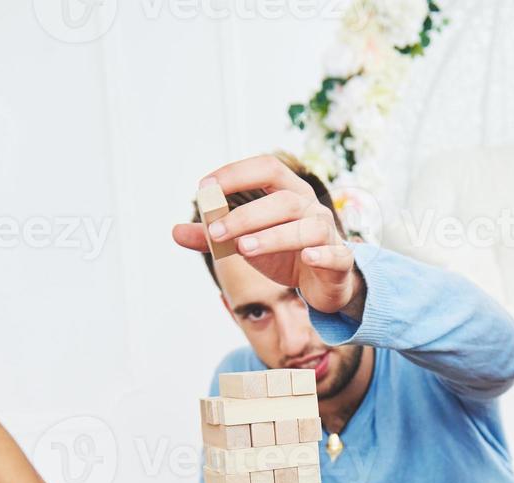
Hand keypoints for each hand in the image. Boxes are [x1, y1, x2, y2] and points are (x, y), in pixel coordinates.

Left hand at [171, 154, 361, 315]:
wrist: (325, 283)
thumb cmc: (286, 253)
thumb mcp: (247, 242)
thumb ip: (214, 237)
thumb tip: (175, 232)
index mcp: (288, 193)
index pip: (266, 169)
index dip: (236, 173)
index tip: (205, 186)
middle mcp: (310, 208)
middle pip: (282, 200)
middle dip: (246, 215)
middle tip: (215, 232)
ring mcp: (327, 233)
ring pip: (306, 227)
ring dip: (273, 236)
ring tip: (243, 248)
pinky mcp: (338, 261)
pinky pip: (333, 254)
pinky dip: (321, 254)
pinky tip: (306, 258)